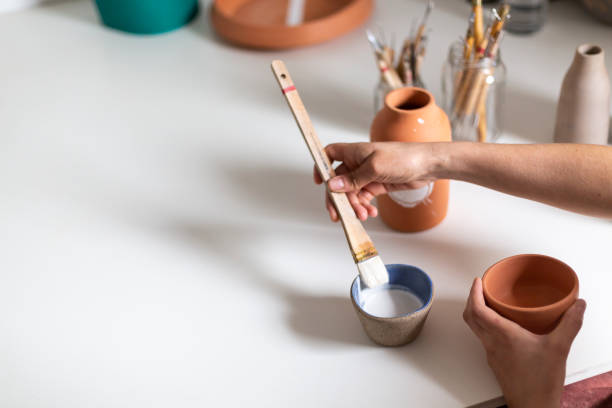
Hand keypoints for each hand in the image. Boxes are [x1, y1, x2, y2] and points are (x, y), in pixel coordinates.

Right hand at [313, 142, 439, 221]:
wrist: (427, 165)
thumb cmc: (404, 157)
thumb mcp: (374, 168)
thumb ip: (352, 179)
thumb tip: (332, 185)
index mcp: (354, 152)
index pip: (329, 154)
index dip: (321, 166)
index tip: (319, 182)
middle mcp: (358, 163)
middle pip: (338, 181)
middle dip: (337, 199)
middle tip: (338, 215)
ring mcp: (367, 174)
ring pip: (351, 193)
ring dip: (354, 206)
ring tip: (362, 215)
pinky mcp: (377, 184)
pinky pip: (364, 197)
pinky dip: (364, 206)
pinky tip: (370, 212)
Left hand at [463, 278, 585, 407]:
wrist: (533, 406)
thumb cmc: (540, 382)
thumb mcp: (559, 348)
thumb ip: (570, 324)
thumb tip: (578, 305)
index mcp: (503, 335)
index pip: (477, 310)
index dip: (474, 293)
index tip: (478, 281)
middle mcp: (492, 343)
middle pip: (470, 317)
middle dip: (472, 299)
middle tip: (480, 288)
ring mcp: (491, 353)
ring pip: (475, 328)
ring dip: (477, 313)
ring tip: (490, 302)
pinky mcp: (495, 361)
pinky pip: (484, 338)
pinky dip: (486, 326)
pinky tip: (502, 326)